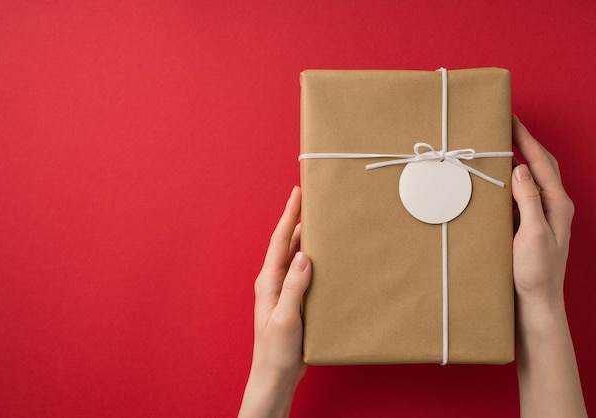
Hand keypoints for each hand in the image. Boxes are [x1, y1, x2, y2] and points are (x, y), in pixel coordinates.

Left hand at [239, 186, 310, 417]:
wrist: (276, 375)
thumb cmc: (276, 350)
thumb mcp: (286, 318)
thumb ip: (294, 287)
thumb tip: (304, 256)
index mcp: (269, 281)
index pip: (279, 240)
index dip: (288, 215)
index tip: (297, 193)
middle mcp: (275, 281)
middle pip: (287, 243)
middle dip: (298, 219)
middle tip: (313, 199)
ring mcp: (285, 290)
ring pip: (297, 255)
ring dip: (306, 238)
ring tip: (322, 220)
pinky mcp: (295, 300)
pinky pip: (305, 272)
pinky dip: (314, 258)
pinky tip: (326, 256)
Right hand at [511, 115, 585, 416]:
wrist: (536, 305)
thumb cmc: (536, 274)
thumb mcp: (532, 235)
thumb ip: (529, 200)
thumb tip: (519, 168)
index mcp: (557, 204)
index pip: (540, 162)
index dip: (526, 138)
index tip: (511, 118)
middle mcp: (553, 206)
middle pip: (540, 164)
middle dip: (524, 142)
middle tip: (503, 126)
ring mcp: (541, 216)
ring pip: (531, 178)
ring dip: (517, 159)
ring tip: (498, 146)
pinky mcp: (528, 226)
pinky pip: (520, 195)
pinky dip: (508, 181)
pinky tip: (494, 181)